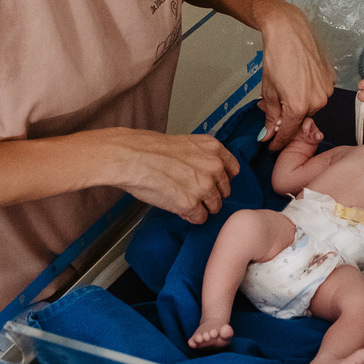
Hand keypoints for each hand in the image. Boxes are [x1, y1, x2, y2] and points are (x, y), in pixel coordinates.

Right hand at [93, 128, 238, 222]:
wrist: (130, 157)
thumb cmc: (149, 149)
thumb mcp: (185, 144)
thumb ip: (202, 158)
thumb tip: (207, 175)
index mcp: (214, 149)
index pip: (233, 170)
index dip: (221, 179)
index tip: (213, 182)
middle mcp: (214, 167)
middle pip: (225, 191)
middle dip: (211, 194)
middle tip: (193, 192)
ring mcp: (204, 187)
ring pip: (215, 207)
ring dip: (202, 207)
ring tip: (184, 200)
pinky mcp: (191, 204)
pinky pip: (200, 218)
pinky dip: (190, 216)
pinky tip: (178, 207)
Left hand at [256, 4, 334, 150]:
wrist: (288, 30)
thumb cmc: (275, 56)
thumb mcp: (268, 89)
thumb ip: (271, 115)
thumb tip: (268, 134)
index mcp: (299, 106)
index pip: (288, 133)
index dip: (278, 142)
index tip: (271, 146)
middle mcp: (317, 101)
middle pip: (300, 119)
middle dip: (287, 117)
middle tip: (272, 107)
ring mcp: (327, 90)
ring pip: (311, 106)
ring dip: (298, 103)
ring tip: (285, 87)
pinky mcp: (331, 78)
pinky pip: (318, 93)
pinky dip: (308, 92)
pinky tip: (297, 78)